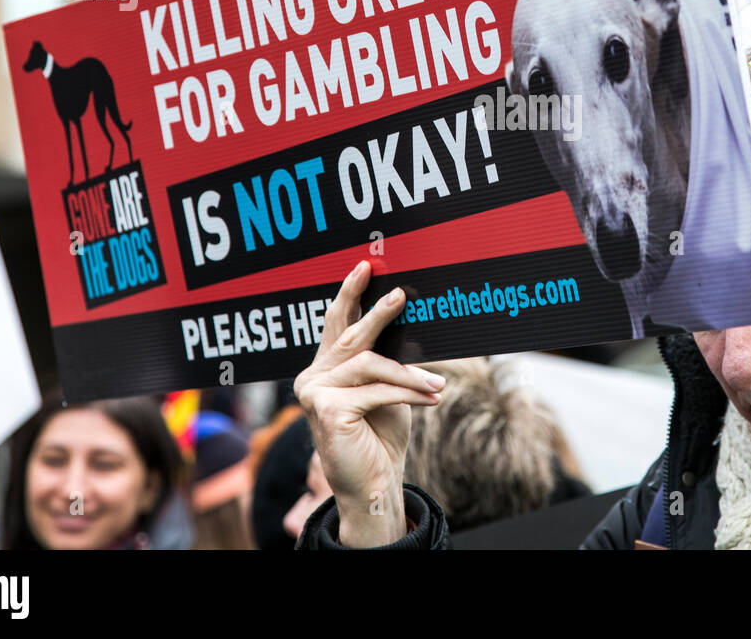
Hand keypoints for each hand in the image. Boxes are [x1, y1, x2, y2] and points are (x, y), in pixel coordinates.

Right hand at [294, 261, 444, 546]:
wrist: (374, 484)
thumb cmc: (381, 436)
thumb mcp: (389, 389)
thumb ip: (386, 360)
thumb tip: (406, 321)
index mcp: (326, 368)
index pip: (336, 324)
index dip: (349, 293)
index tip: (365, 266)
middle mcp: (313, 376)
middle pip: (350, 336)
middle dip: (378, 314)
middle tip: (400, 294)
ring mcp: (314, 392)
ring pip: (369, 366)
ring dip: (409, 374)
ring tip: (437, 384)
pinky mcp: (325, 410)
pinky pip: (374, 391)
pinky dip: (406, 394)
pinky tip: (432, 399)